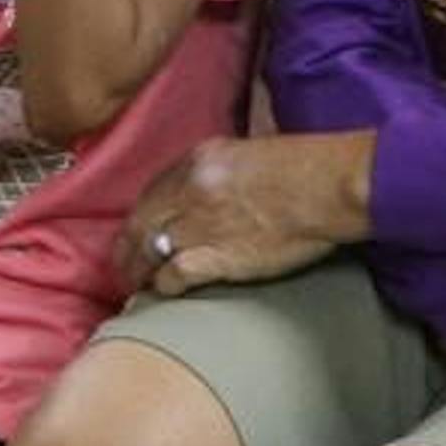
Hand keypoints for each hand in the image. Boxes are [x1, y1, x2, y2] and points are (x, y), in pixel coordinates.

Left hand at [116, 132, 366, 295]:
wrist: (323, 187)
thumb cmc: (302, 167)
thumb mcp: (246, 152)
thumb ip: (219, 169)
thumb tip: (214, 183)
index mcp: (196, 161)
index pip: (152, 191)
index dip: (141, 215)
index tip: (137, 230)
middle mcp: (188, 191)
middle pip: (140, 223)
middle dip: (126, 247)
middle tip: (122, 265)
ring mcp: (198, 225)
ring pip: (149, 251)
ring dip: (139, 270)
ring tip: (136, 285)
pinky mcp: (215, 258)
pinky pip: (174, 275)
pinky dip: (165, 285)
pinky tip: (163, 293)